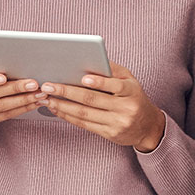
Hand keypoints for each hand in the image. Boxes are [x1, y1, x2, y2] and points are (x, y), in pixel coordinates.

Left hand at [40, 63, 164, 152]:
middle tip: (48, 86)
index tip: (83, 78)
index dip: (99, 82)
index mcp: (131, 91)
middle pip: (92, 100)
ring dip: (62, 106)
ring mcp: (117, 123)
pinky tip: (57, 109)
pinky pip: (85, 125)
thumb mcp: (129, 80)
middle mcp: (126, 108)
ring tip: (47, 98)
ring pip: (84, 114)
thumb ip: (111, 70)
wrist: (147, 126)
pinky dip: (68, 116)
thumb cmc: (134, 97)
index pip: (115, 86)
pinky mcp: (109, 134)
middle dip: (67, 92)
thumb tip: (89, 59)